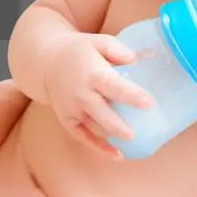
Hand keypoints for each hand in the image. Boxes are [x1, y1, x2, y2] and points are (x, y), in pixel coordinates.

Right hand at [44, 33, 155, 159]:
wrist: (47, 61)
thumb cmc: (80, 50)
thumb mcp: (99, 41)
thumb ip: (118, 50)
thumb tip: (136, 60)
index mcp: (92, 74)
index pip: (113, 87)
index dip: (132, 96)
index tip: (150, 103)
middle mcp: (81, 94)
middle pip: (102, 113)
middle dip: (119, 125)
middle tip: (137, 133)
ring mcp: (73, 109)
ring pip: (95, 127)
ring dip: (113, 136)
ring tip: (133, 140)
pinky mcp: (68, 120)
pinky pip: (84, 137)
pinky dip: (99, 148)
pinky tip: (118, 155)